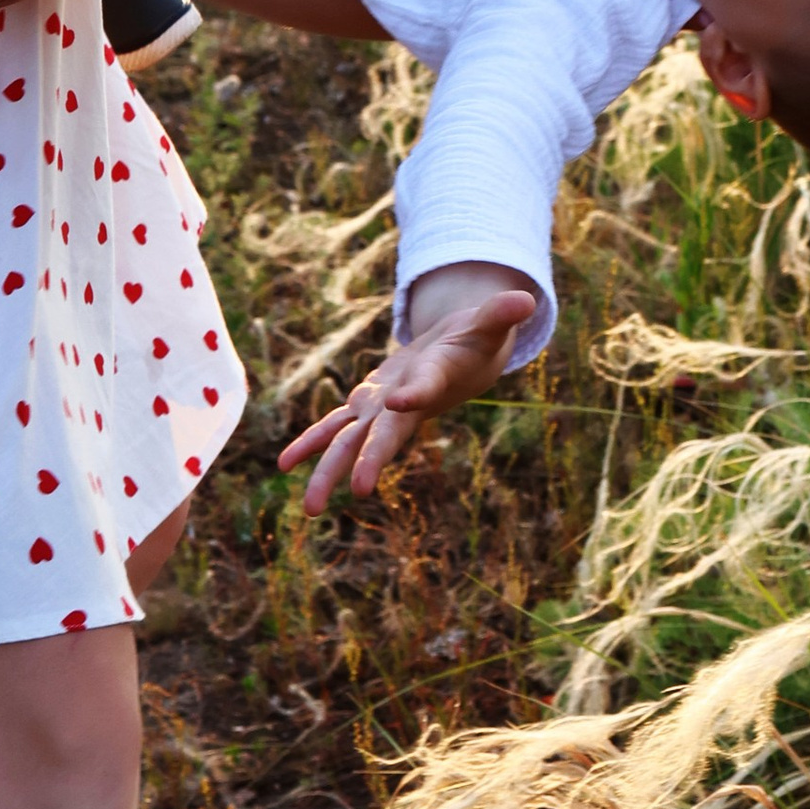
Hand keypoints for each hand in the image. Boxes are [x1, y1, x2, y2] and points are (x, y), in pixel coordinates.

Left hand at [275, 266, 541, 512]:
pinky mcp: (366, 404)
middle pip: (386, 434)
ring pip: (351, 441)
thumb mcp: (487, 322)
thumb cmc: (475, 339)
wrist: (459, 359)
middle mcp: (406, 404)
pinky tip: (284, 464)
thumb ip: (500, 314)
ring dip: (329, 471)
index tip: (402, 403)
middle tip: (359, 491)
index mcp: (434, 381)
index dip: (415, 394)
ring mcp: (382, 409)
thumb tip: (525, 299)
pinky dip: (309, 442)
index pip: (425, 388)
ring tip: (309, 509)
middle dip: (372, 459)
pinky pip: (333, 426)